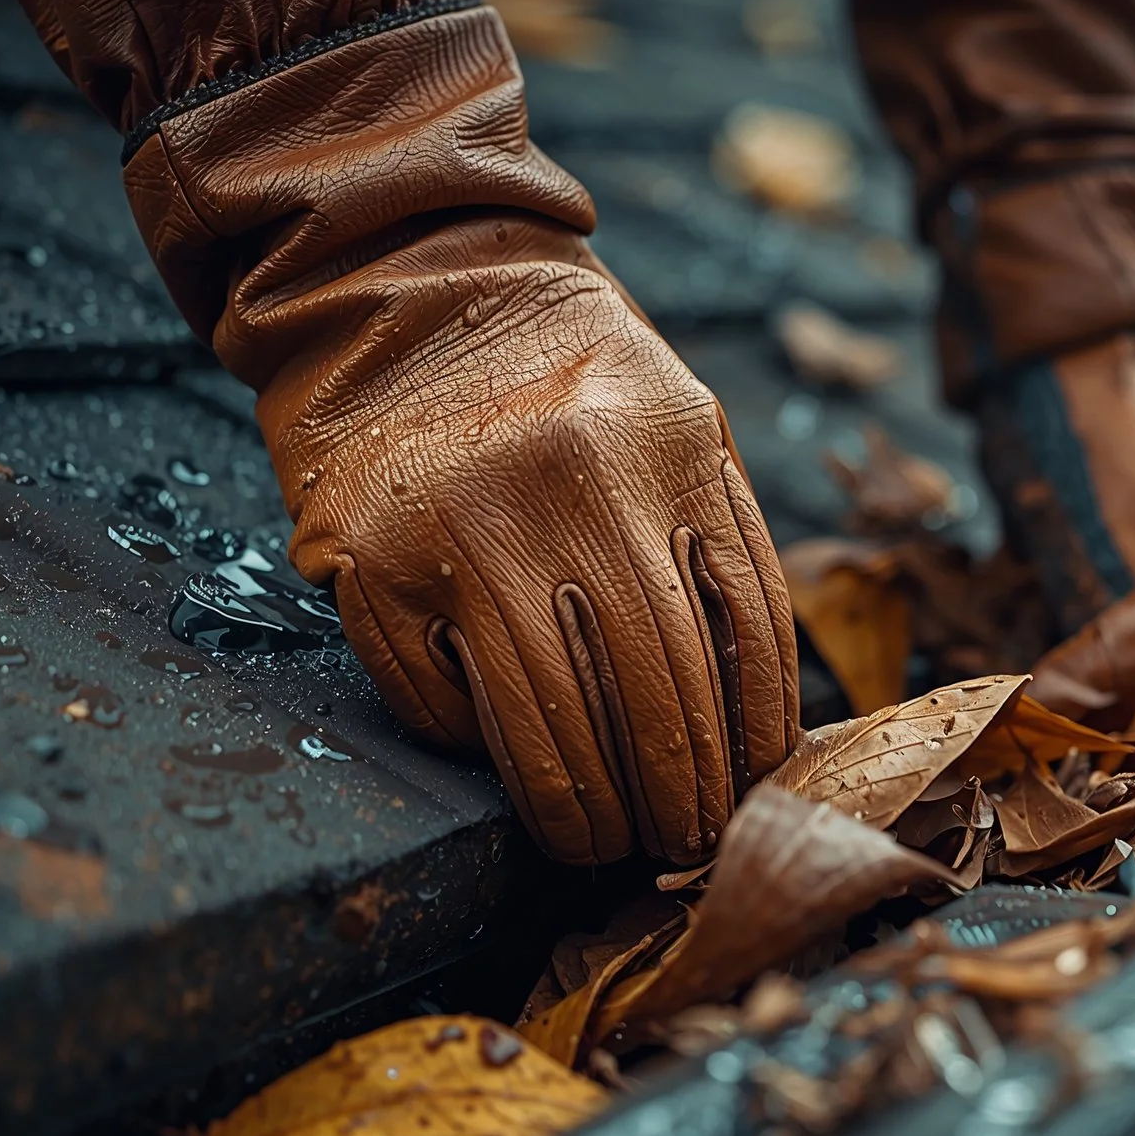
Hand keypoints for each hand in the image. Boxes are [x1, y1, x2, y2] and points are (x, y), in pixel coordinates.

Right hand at [291, 268, 799, 864]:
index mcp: (665, 444)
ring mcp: (460, 530)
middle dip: (678, 798)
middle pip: (654, 695)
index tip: (751, 797)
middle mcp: (566, 487)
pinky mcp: (373, 568)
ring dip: (586, 812)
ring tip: (606, 844)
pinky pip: (442, 704)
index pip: (743, 633)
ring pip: (549, 726)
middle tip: (682, 845)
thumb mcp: (677, 418)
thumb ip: (722, 537)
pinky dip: (483, 753)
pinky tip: (515, 764)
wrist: (403, 290)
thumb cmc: (564, 377)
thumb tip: (761, 724)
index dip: (753, 739)